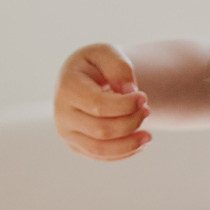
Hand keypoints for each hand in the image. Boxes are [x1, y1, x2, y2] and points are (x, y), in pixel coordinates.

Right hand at [55, 43, 152, 159]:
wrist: (86, 79)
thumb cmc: (98, 65)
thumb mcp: (108, 53)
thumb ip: (119, 66)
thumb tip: (129, 90)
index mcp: (67, 87)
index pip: (98, 106)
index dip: (125, 105)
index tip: (143, 97)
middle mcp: (61, 113)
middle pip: (101, 130)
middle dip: (130, 123)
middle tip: (148, 111)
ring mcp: (67, 132)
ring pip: (100, 149)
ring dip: (129, 145)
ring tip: (148, 136)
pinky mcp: (76, 145)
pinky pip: (101, 156)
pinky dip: (124, 152)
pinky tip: (139, 142)